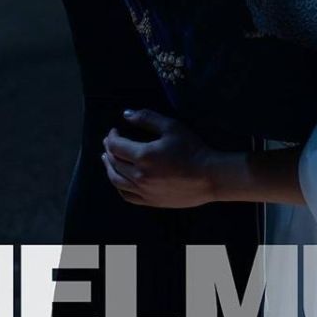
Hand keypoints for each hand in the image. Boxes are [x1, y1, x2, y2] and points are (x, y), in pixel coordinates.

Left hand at [101, 109, 218, 208]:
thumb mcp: (171, 127)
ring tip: (107, 160)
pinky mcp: (150, 201)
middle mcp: (139, 175)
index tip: (114, 131)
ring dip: (109, 168)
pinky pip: (127, 196)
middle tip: (108, 142)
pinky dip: (118, 186)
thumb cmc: (192, 149)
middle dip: (109, 150)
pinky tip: (119, 180)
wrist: (209, 176)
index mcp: (143, 156)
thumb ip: (147, 118)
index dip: (111, 137)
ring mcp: (144, 191)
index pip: (116, 146)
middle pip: (115, 163)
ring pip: (116, 181)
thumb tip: (126, 114)